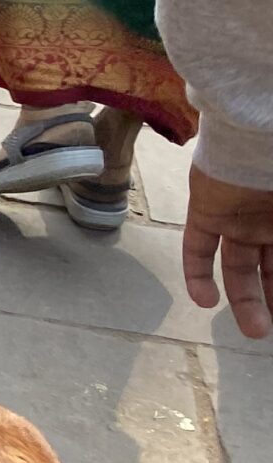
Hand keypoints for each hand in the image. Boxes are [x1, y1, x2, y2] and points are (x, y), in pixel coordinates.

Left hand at [184, 165, 272, 338]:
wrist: (264, 132)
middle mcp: (268, 221)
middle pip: (271, 268)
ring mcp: (238, 218)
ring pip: (238, 267)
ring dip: (246, 300)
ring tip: (256, 330)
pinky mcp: (206, 212)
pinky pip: (197, 250)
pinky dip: (197, 275)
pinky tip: (205, 303)